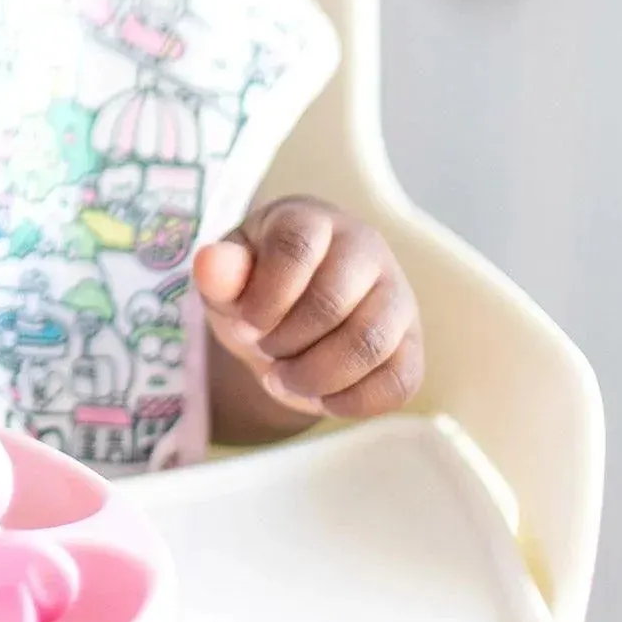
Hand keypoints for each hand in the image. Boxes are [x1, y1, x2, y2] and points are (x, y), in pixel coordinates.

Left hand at [194, 197, 423, 423]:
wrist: (286, 319)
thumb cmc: (254, 287)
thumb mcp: (226, 279)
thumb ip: (219, 272)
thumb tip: (211, 263)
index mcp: (311, 220)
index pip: (296, 248)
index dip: (265, 296)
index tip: (244, 322)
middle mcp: (364, 248)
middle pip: (332, 300)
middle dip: (285, 340)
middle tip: (263, 350)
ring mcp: (396, 295)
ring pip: (369, 342)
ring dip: (316, 375)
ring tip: (283, 378)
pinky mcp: (411, 345)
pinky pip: (399, 381)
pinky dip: (353, 401)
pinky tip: (321, 398)